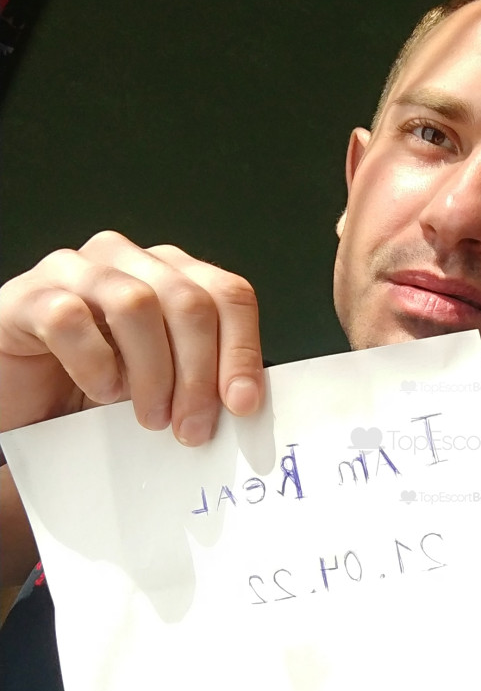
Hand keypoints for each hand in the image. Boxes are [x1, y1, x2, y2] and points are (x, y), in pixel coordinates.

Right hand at [0, 231, 264, 443]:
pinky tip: (100, 391)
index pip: (228, 294)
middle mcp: (128, 262)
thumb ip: (203, 383)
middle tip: (192, 428)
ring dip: (152, 372)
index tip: (243, 405)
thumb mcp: (163, 388)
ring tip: (149, 417)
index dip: (242, 350)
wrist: (20, 404)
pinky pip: (70, 318)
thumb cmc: (92, 393)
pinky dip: (94, 363)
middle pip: (189, 300)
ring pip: (136, 303)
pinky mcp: (28, 297)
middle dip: (199, 374)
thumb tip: (248, 404)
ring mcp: (76, 271)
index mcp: (171, 276)